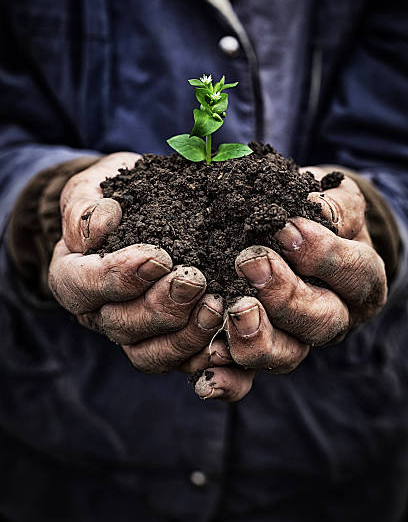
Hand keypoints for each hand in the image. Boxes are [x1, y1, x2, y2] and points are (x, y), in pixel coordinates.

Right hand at [49, 153, 225, 372]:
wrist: (138, 212)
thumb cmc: (113, 197)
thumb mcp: (90, 187)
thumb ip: (83, 206)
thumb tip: (101, 225)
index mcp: (73, 277)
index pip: (85, 287)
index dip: (121, 277)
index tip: (158, 257)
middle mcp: (100, 313)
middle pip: (122, 326)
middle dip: (160, 307)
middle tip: (194, 281)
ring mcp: (133, 333)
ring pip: (151, 355)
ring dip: (185, 336)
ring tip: (215, 306)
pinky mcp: (167, 342)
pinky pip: (181, 365)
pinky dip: (205, 357)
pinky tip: (228, 341)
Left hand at [193, 169, 387, 401]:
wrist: (302, 237)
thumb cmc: (316, 216)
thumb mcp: (336, 201)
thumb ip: (334, 205)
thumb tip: (315, 207)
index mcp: (358, 280)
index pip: (353, 273)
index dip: (322, 256)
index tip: (286, 230)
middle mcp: (332, 317)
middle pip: (319, 322)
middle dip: (284, 294)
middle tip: (250, 262)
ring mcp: (297, 341)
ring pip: (286, 356)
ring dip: (256, 339)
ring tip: (232, 312)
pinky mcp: (262, 354)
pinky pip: (248, 380)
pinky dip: (228, 382)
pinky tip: (205, 378)